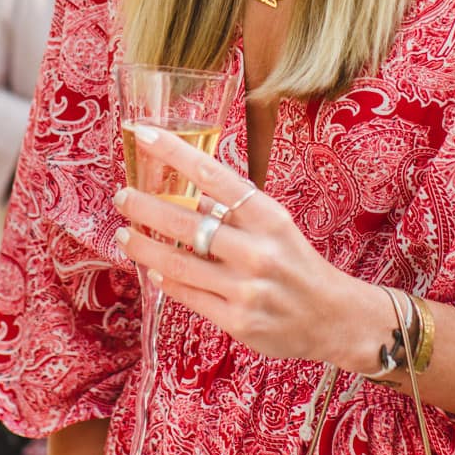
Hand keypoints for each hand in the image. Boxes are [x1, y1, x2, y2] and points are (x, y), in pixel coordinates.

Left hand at [112, 124, 383, 368]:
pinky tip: (152, 269)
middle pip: (186, 220)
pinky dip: (165, 279)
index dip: (176, 152)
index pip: (214, 176)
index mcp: (268, 217)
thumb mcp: (275, 226)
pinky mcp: (236, 320)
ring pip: (177, 262)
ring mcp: (245, 288)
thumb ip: (234, 210)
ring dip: (143, 247)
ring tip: (123, 234)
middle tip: (121, 196)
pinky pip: (187, 295)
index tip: (144, 135)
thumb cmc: (296, 263)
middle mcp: (257, 250)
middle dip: (144, 206)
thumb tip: (186, 190)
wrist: (333, 318)